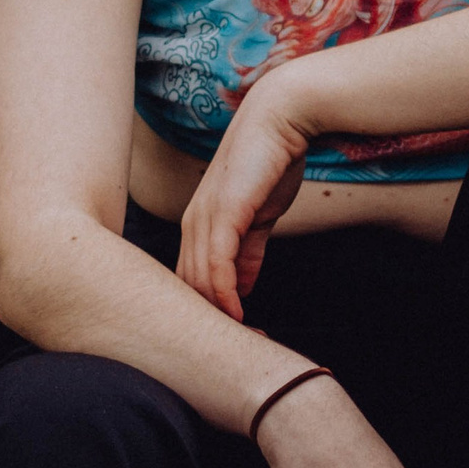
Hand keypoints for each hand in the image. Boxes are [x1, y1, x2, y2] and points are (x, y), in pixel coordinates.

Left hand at [179, 75, 313, 317]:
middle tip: (240, 348)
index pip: (190, 280)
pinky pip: (216, 265)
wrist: (281, 119)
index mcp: (198, 224)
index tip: (231, 338)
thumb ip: (248, 250)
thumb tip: (241, 285)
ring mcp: (204, 218)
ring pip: (198, 281)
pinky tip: (237, 315)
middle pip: (187, 287)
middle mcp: (193, 224)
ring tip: (242, 341)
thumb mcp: (259, 216)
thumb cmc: (271, 161)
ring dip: (218, 316)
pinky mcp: (222, 214)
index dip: (207, 311)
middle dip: (211, 322)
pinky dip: (223, 295)